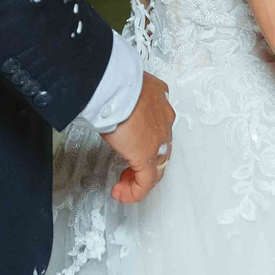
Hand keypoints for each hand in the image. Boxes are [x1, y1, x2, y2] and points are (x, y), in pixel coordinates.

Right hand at [99, 72, 175, 204]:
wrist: (114, 86)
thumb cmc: (112, 80)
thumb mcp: (122, 87)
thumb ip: (123, 98)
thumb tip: (109, 100)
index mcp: (160, 100)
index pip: (159, 127)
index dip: (146, 140)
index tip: (130, 144)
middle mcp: (165, 120)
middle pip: (161, 149)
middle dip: (144, 163)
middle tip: (127, 170)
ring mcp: (159, 139)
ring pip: (156, 167)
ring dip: (139, 179)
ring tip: (123, 185)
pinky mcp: (148, 157)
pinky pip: (145, 182)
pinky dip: (134, 192)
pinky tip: (122, 194)